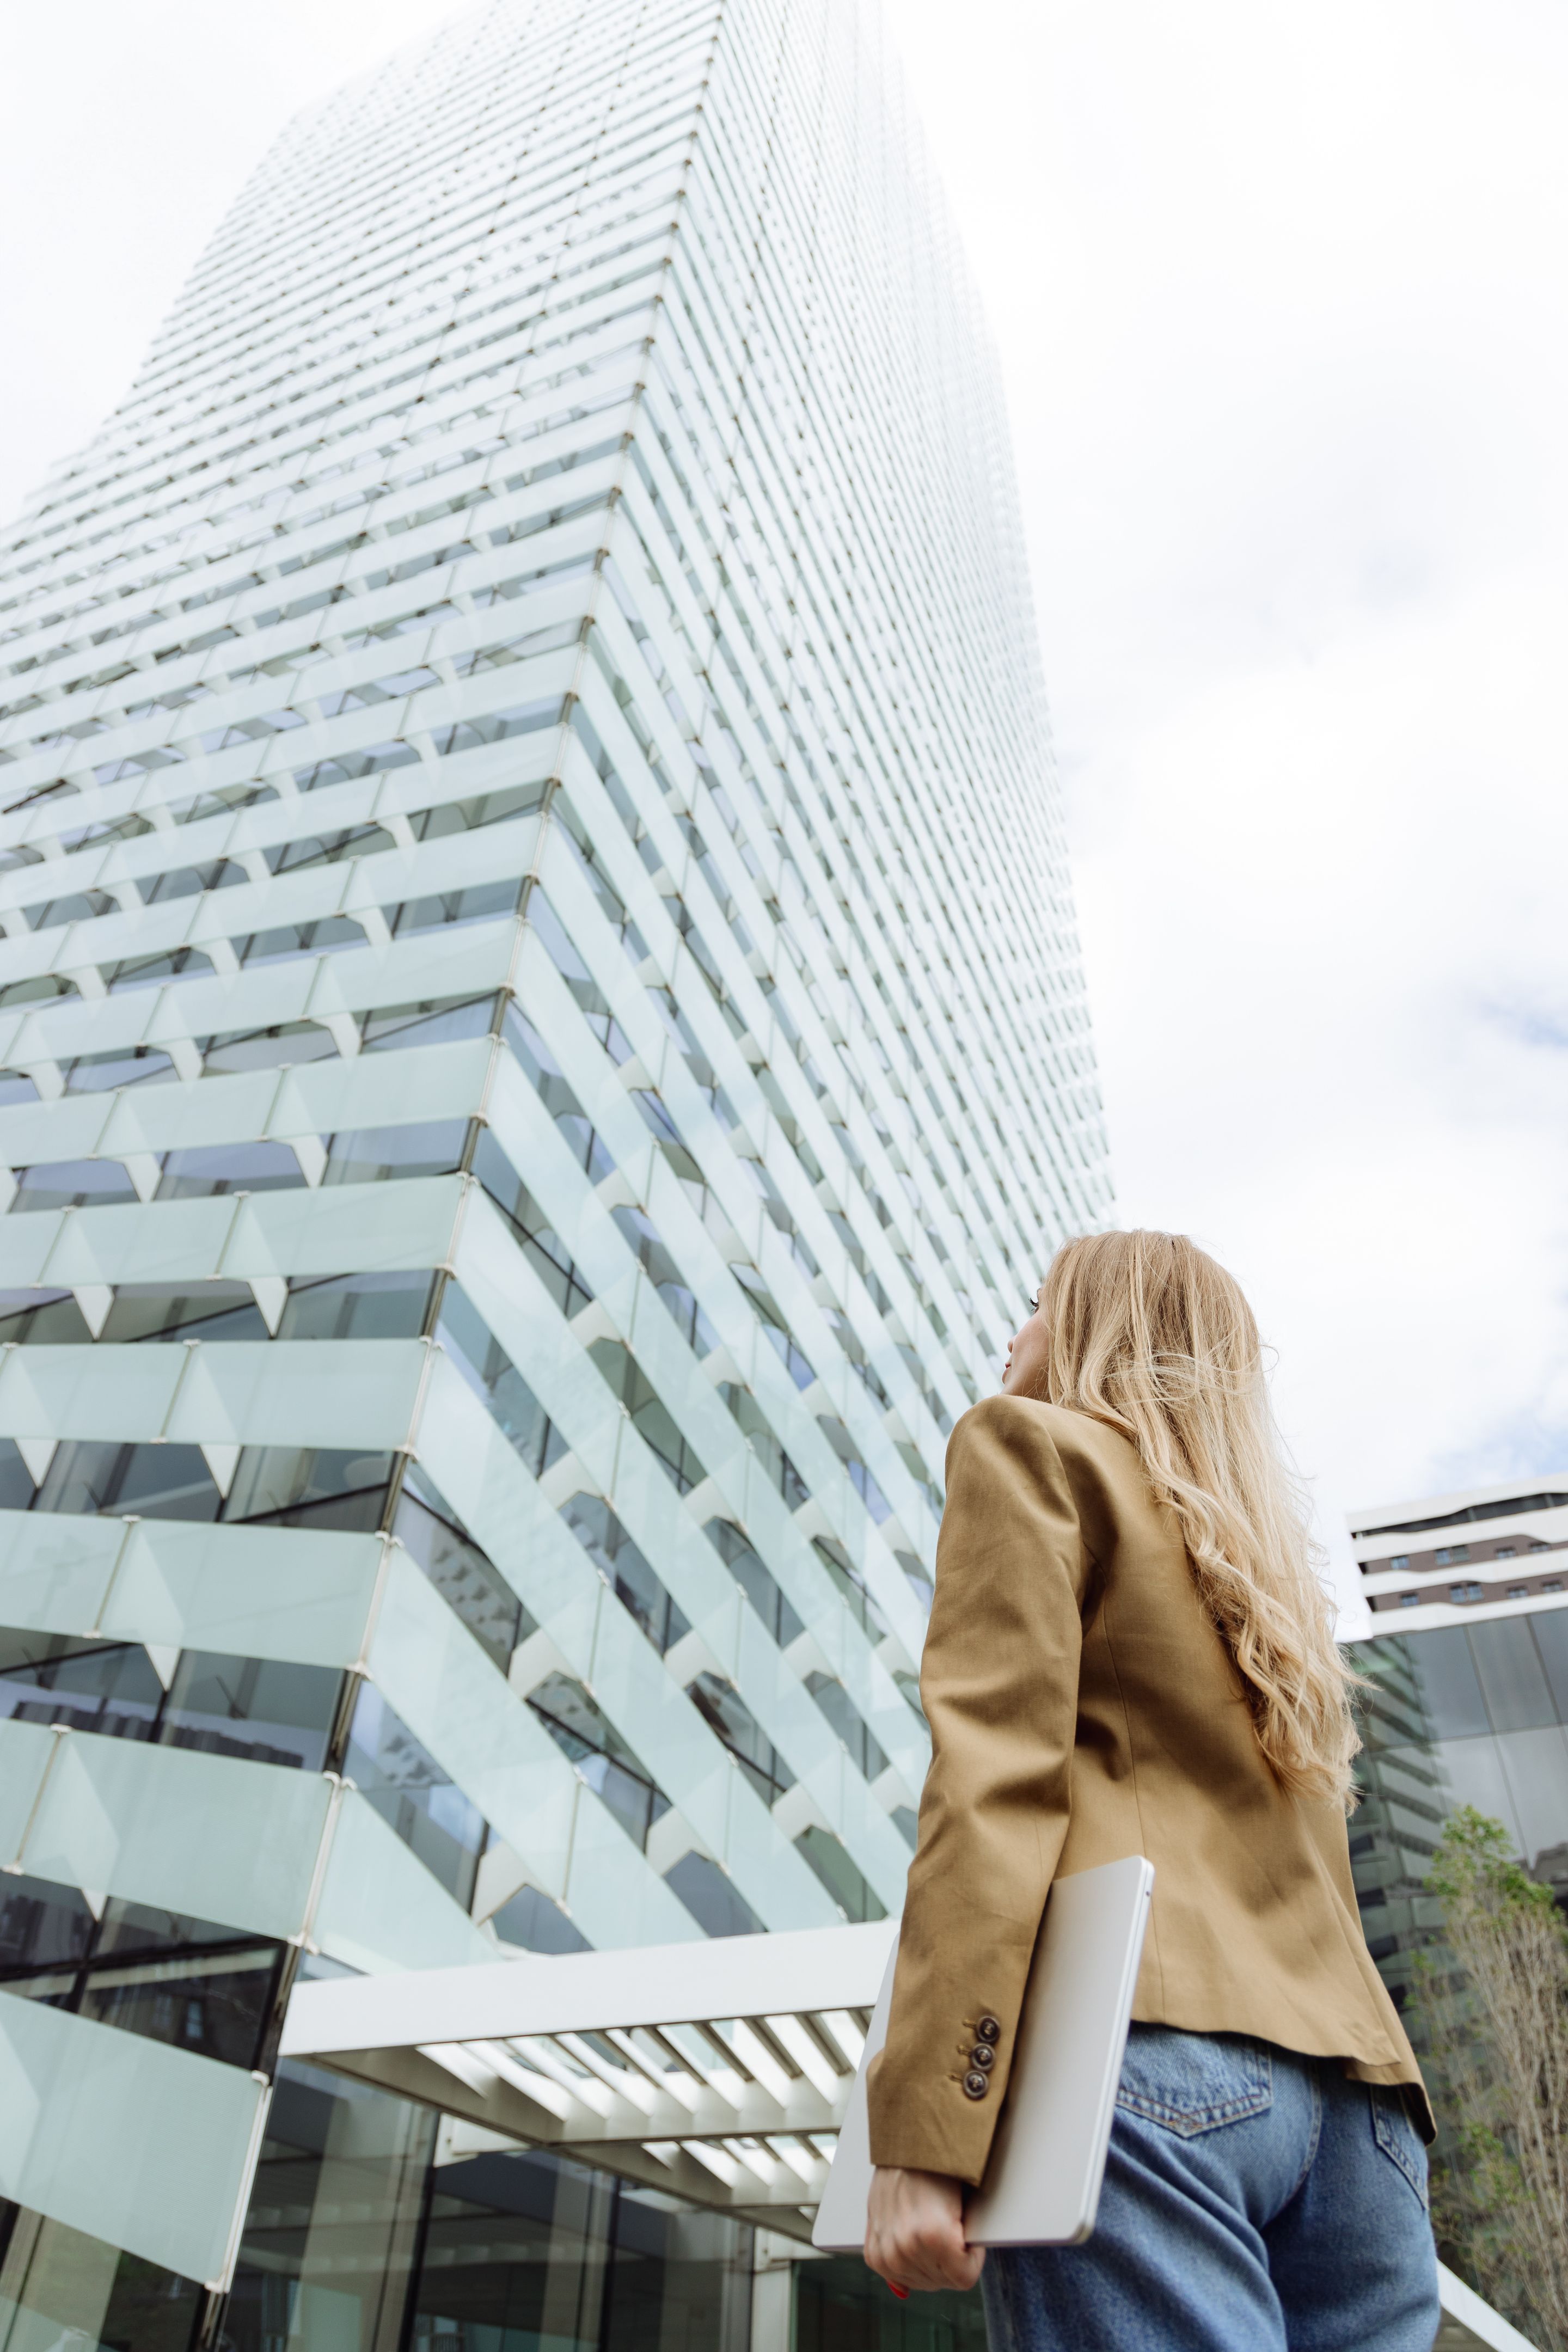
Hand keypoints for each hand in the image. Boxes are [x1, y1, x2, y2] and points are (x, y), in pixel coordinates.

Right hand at [864, 2165, 984, 2293]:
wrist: (903, 2147)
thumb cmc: (938, 2169)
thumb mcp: (965, 2202)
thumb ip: (969, 2240)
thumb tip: (965, 2269)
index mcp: (935, 2237)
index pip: (965, 2278)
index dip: (972, 2258)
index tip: (968, 2238)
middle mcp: (907, 2248)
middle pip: (943, 2282)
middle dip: (950, 2262)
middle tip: (946, 2229)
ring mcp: (887, 2252)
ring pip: (920, 2282)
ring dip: (928, 2264)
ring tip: (928, 2230)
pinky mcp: (872, 2252)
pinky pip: (897, 2276)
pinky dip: (908, 2264)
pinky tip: (912, 2240)